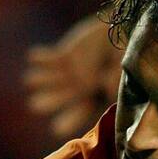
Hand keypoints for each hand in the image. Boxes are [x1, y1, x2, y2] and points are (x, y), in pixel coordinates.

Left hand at [23, 15, 121, 138]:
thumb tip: (105, 87)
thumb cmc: (128, 51)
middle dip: (51, 101)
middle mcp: (83, 88)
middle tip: (35, 106)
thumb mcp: (125, 66)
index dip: (71, 120)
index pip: (83, 111)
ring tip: (29, 80)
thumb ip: (115, 77)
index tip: (56, 130)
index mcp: (98, 96)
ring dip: (42, 80)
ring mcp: (73, 72)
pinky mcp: (66, 56)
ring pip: (55, 80)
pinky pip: (51, 59)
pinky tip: (32, 57)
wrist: (122, 28)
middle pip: (65, 97)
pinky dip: (42, 58)